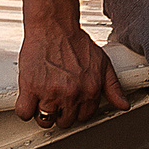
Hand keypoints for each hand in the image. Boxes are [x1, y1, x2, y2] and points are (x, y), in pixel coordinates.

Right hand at [15, 22, 130, 130]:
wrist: (54, 26)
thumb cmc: (75, 41)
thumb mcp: (103, 63)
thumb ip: (113, 87)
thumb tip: (123, 104)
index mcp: (90, 90)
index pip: (84, 116)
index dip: (76, 111)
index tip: (70, 104)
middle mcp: (71, 94)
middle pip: (65, 121)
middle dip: (60, 114)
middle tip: (55, 101)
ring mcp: (50, 92)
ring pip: (45, 120)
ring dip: (43, 113)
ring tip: (42, 101)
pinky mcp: (30, 88)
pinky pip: (24, 112)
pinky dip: (25, 110)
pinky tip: (29, 101)